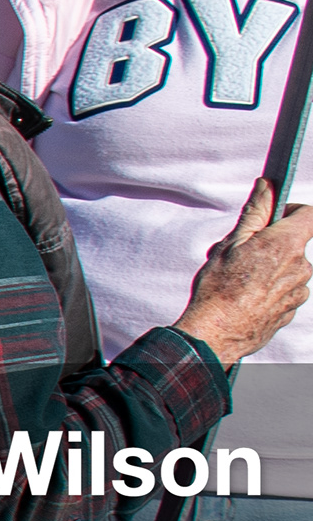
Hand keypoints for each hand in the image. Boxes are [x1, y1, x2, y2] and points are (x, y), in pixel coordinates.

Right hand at [175, 180, 312, 366]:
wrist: (216, 334)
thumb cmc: (219, 289)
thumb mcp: (230, 243)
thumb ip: (256, 213)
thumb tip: (268, 186)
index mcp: (285, 244)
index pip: (307, 214)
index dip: (292, 211)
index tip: (275, 216)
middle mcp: (301, 266)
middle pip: (295, 244)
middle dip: (273, 245)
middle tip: (243, 255)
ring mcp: (300, 290)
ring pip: (291, 269)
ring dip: (272, 269)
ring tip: (243, 280)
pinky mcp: (292, 309)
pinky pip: (287, 291)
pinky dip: (272, 290)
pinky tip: (249, 297)